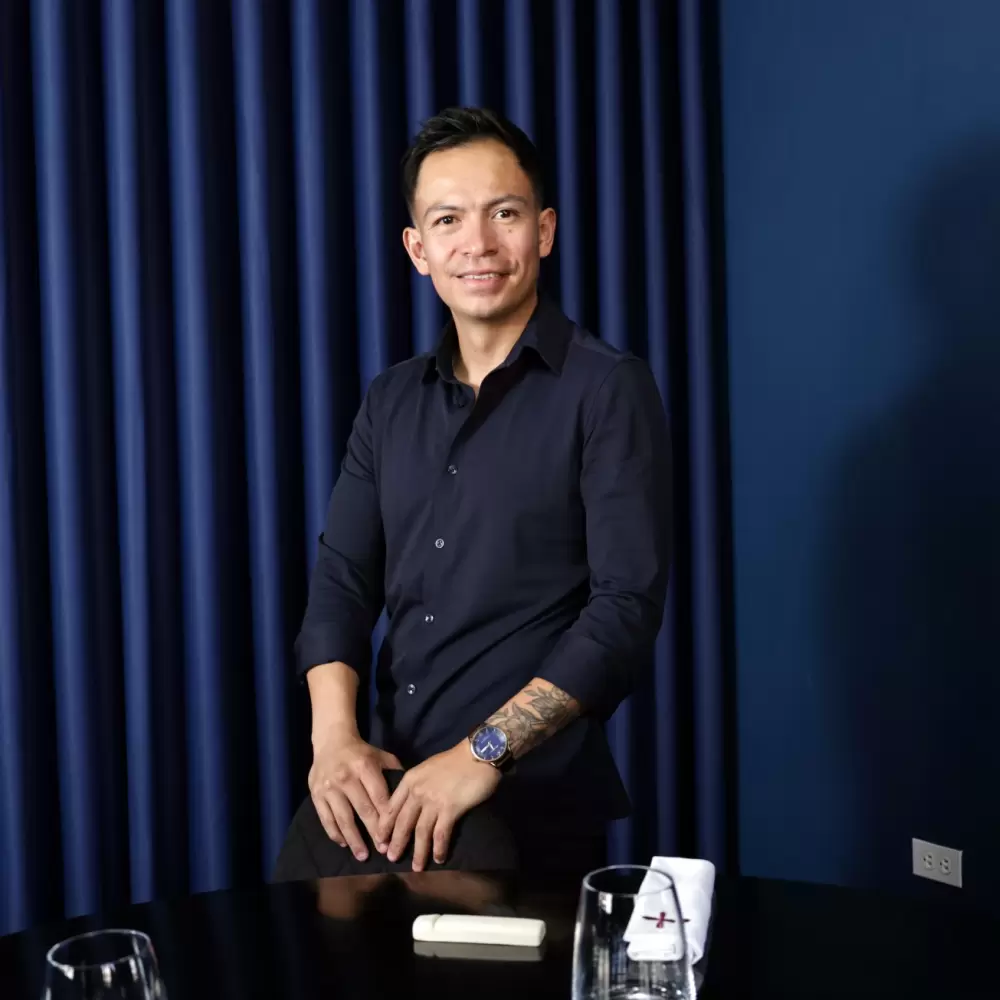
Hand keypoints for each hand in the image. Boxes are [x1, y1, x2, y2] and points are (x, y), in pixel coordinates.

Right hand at [309, 726, 401, 860]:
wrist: (331, 742)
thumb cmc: (361, 752)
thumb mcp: (380, 756)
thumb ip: (395, 772)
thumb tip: (410, 793)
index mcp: (364, 767)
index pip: (379, 796)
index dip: (387, 817)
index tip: (394, 835)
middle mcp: (346, 777)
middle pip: (363, 810)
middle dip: (374, 832)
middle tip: (383, 850)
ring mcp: (329, 787)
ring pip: (343, 818)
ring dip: (354, 839)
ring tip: (362, 856)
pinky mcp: (316, 795)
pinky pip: (326, 818)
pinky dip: (335, 833)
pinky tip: (344, 844)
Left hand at [376, 742, 501, 871]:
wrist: (477, 755)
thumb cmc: (455, 760)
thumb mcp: (428, 768)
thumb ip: (417, 784)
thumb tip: (412, 802)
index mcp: (410, 780)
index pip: (391, 807)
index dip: (385, 826)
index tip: (380, 840)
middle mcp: (417, 792)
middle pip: (402, 822)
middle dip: (396, 842)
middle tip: (391, 858)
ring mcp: (433, 801)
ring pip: (420, 832)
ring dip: (418, 852)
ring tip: (416, 867)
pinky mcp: (450, 809)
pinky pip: (441, 834)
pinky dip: (438, 848)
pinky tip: (439, 859)